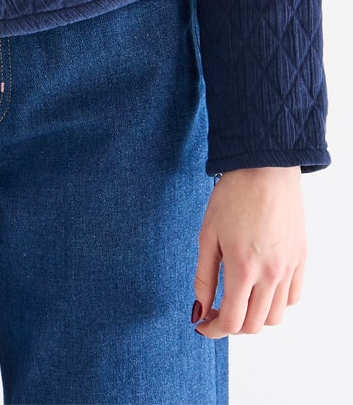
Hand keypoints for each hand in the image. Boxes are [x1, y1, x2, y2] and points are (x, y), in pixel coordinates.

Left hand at [192, 166, 305, 337]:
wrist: (265, 169)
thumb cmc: (232, 196)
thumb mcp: (208, 235)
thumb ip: (204, 277)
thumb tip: (199, 309)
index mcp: (243, 269)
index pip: (232, 321)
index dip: (213, 329)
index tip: (201, 324)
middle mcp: (271, 274)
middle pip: (254, 325)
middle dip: (232, 327)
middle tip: (216, 313)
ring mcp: (289, 268)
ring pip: (275, 316)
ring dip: (254, 318)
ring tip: (238, 300)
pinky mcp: (300, 259)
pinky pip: (292, 297)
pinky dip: (276, 303)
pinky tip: (260, 289)